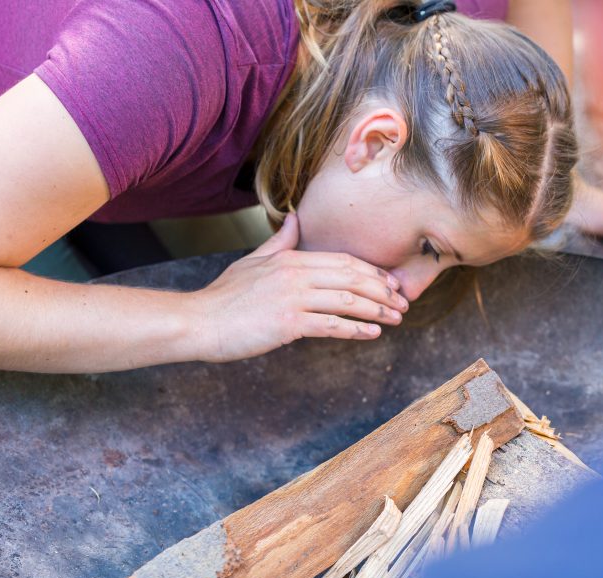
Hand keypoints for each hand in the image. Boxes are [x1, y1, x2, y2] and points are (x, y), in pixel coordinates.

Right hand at [190, 213, 407, 362]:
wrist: (199, 321)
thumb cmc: (225, 296)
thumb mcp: (253, 261)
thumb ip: (280, 242)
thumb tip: (295, 219)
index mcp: (290, 258)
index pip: (343, 261)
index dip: (373, 273)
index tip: (391, 284)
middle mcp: (295, 273)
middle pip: (352, 278)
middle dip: (383, 291)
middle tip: (403, 303)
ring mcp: (292, 298)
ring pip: (348, 301)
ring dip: (377, 310)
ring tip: (396, 319)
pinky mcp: (288, 323)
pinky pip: (332, 325)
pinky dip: (356, 329)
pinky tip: (373, 334)